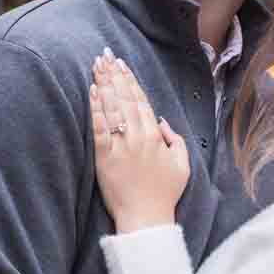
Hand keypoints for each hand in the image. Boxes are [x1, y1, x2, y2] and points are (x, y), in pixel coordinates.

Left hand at [89, 55, 189, 232]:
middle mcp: (138, 136)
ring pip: (112, 108)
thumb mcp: (181, 164)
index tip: (121, 63)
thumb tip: (162, 122)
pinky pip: (99, 129)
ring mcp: (121, 146)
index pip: (140, 100)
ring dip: (104, 84)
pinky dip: (96, 109)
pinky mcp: (104, 158)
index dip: (130, 79)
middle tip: (104, 55)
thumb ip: (176, 139)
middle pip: (124, 98)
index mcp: (155, 136)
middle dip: (114, 74)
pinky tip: (92, 92)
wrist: (146, 219)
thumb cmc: (164, 194)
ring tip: (96, 66)